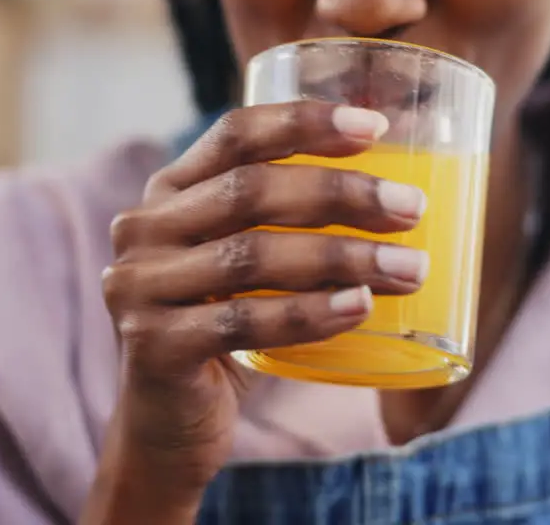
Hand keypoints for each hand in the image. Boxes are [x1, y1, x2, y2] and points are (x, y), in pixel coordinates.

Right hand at [90, 101, 428, 517]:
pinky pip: (243, 322)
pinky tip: (360, 307)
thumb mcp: (248, 263)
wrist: (170, 425)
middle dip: (340, 194)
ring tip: (410, 268)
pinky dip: (310, 314)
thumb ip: (290, 223)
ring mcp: (139, 288)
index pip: (235, 135)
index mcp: (170, 191)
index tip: (375, 127)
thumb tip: (402, 192)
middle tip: (410, 209)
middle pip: (249, 191)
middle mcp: (144, 229)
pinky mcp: (153, 345)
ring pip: (252, 257)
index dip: (303, 123)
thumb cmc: (230, 329)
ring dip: (342, 258)